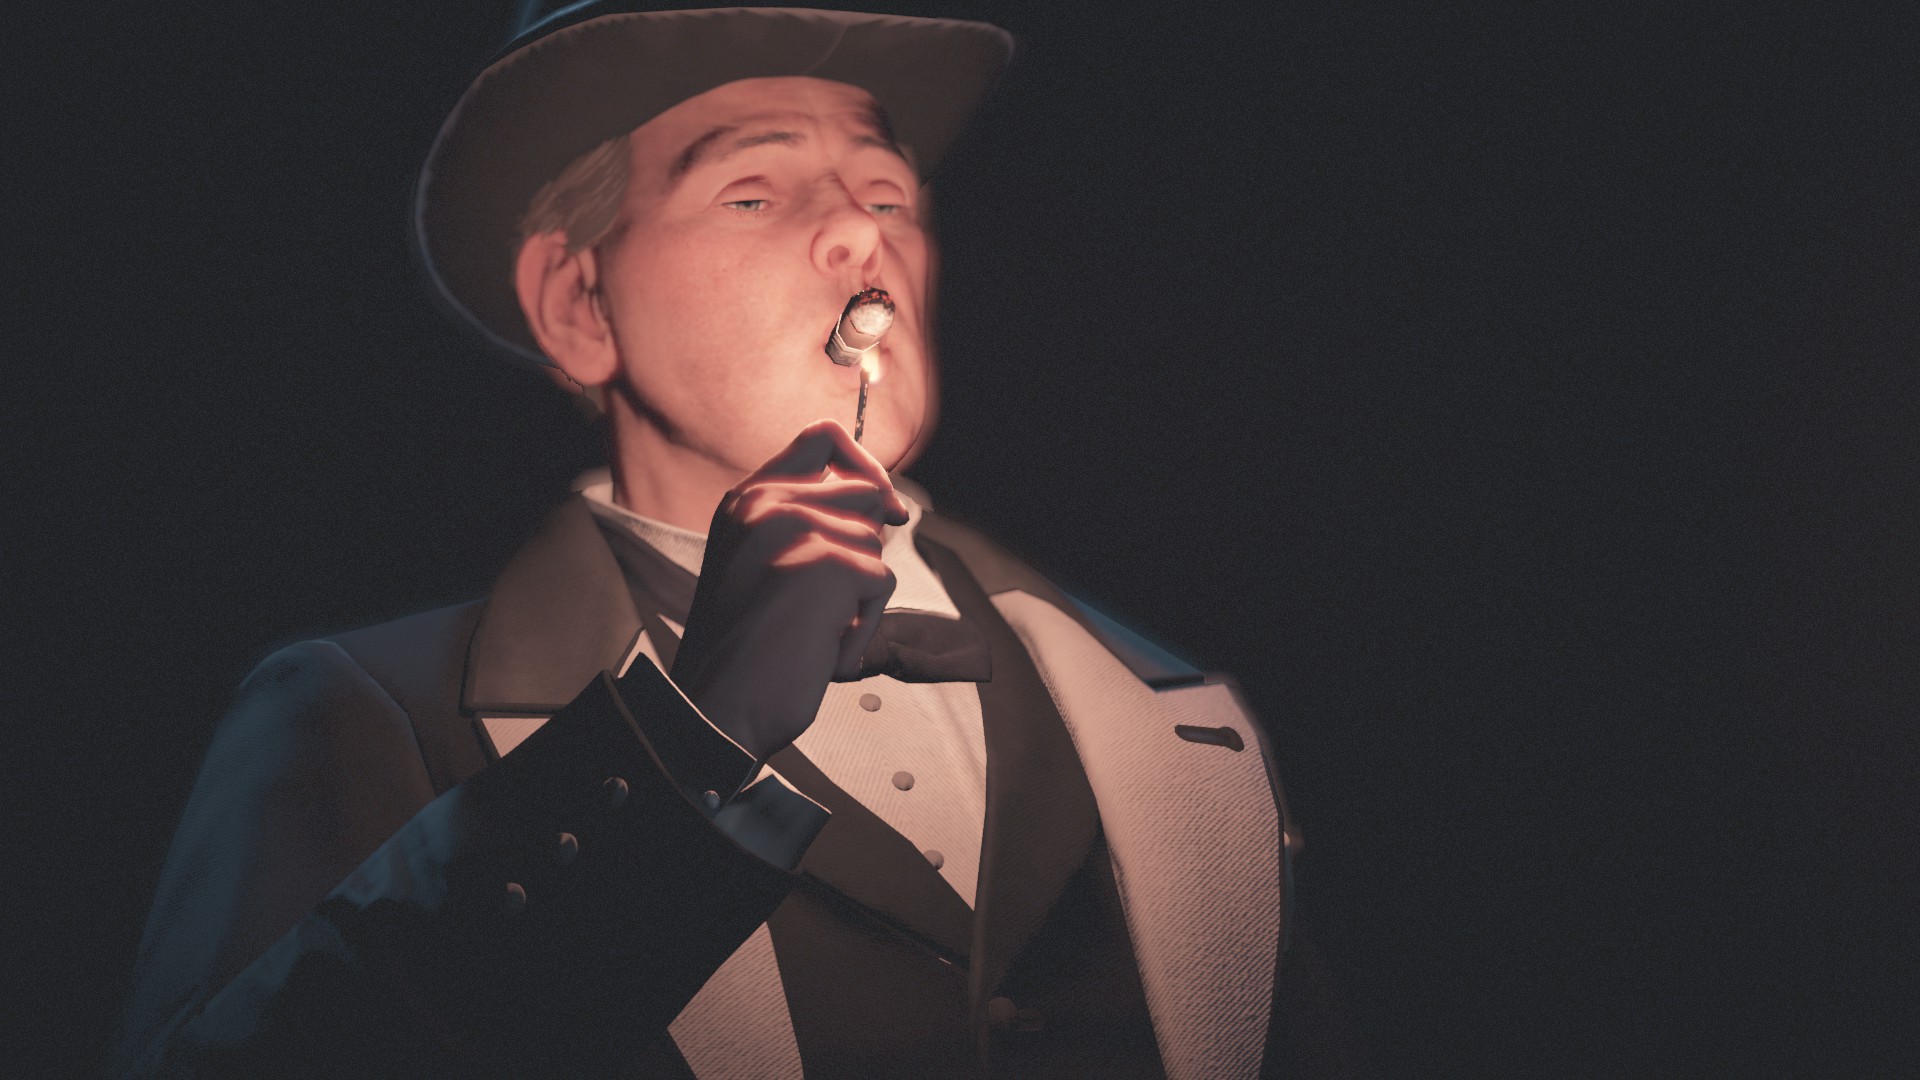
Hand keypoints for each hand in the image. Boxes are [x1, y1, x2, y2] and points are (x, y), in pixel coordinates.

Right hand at [670, 420, 908, 760]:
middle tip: (822, 602)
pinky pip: (879, 586)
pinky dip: (859, 627)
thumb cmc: (744, 649)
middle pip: (866, 492)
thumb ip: (804, 521)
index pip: (824, 438)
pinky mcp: (827, 564)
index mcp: (746, 499)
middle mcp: (766, 503)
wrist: (716, 708)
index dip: (865, 464)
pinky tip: (817, 648)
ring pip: (875, 544)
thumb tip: (886, 502)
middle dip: (864, 549)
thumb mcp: (762, 564)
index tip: (885, 504)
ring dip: (858, 598)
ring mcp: (796, 528)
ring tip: (810, 629)